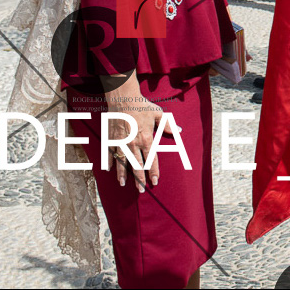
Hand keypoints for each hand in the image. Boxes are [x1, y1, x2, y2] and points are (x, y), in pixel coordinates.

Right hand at [105, 76, 177, 192]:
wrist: (123, 99)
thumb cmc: (141, 105)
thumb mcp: (158, 114)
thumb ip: (168, 125)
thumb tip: (179, 132)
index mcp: (146, 139)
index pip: (151, 160)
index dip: (153, 172)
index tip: (155, 181)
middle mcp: (134, 144)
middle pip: (137, 165)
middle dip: (139, 179)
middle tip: (141, 190)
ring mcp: (121, 142)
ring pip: (122, 162)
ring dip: (123, 174)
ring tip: (123, 184)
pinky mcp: (111, 138)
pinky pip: (110, 153)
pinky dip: (109, 162)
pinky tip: (109, 170)